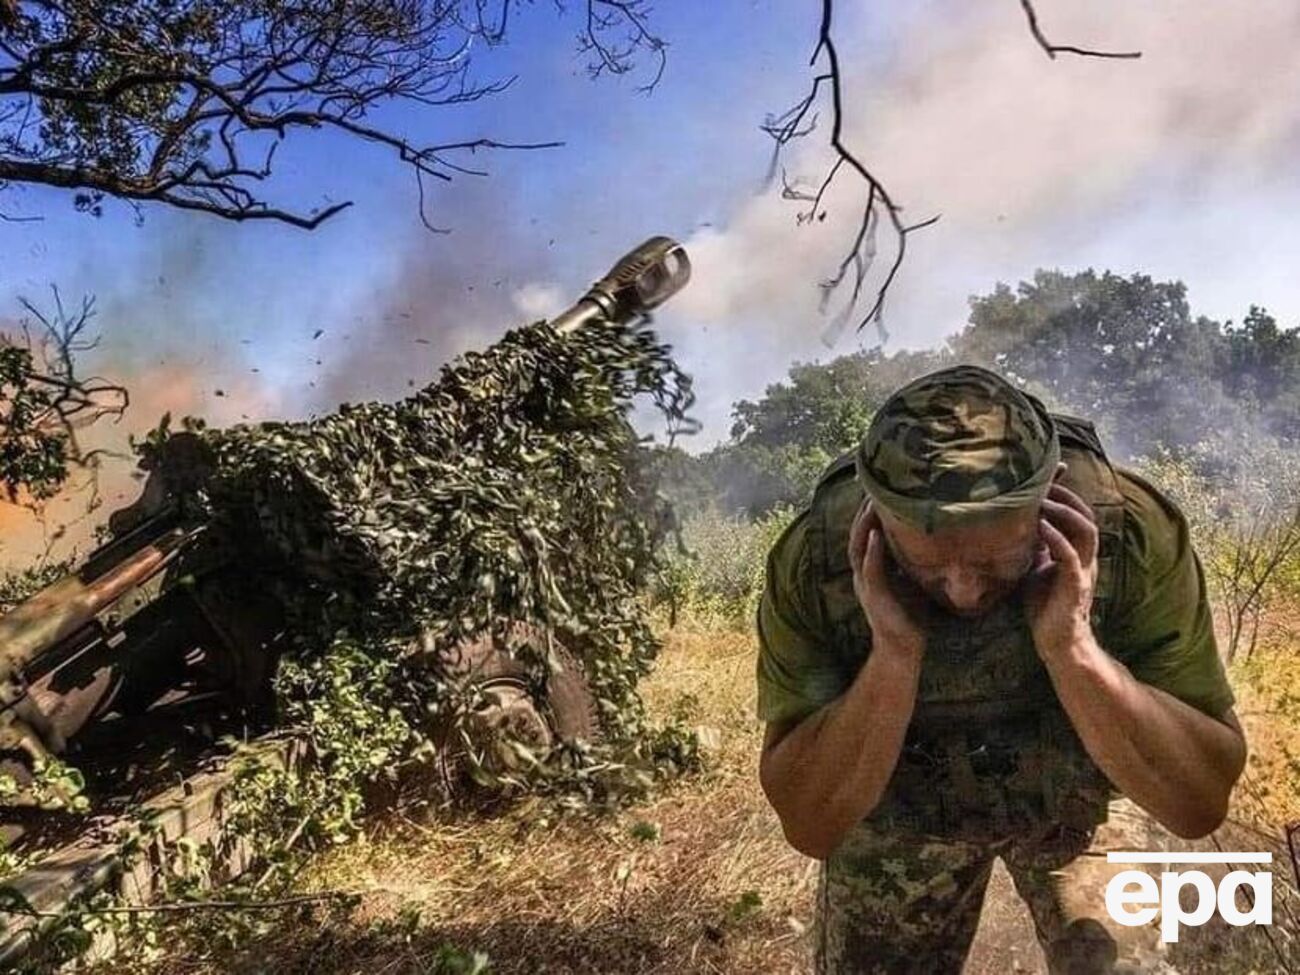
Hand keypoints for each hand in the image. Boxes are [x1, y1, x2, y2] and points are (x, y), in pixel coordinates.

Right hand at [848, 498, 924, 658]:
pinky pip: (870, 570)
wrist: (903, 650)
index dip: (869, 513)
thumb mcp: (912, 581)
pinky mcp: (874, 597)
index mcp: (871, 570)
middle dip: (863, 512)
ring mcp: (866, 585)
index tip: (878, 490)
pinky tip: (875, 535)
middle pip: (857, 535)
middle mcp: (863, 574)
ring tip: (870, 504)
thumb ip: (913, 561)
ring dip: (863, 525)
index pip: (865, 534)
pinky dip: (872, 552)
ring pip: (858, 548)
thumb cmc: (911, 616)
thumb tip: (933, 538)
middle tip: (871, 487)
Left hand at [1024, 479, 1100, 659]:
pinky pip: (1071, 557)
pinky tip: (1041, 527)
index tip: (1054, 470)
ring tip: (1044, 501)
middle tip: (1045, 483)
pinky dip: (1057, 539)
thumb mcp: (1036, 569)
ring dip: (1065, 513)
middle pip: (1086, 516)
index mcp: (1076, 551)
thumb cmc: (1046, 606)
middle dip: (1067, 497)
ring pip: (1085, 531)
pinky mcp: (1075, 586)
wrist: (1058, 642)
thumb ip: (1034, 548)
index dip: (1067, 492)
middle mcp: (1084, 557)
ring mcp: (1082, 570)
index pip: (1077, 514)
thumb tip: (1018, 525)